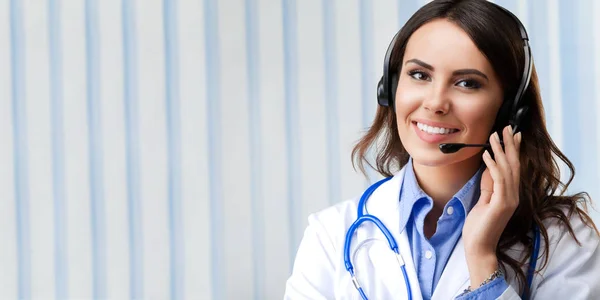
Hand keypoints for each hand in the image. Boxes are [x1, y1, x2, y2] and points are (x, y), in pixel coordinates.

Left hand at [462, 125, 521, 285]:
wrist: (479, 247)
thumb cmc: (479, 226)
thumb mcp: (483, 201)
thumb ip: (488, 186)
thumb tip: (488, 168)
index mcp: (509, 194)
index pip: (513, 168)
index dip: (514, 150)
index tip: (513, 134)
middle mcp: (513, 195)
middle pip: (514, 165)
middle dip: (510, 145)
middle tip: (507, 127)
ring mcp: (509, 200)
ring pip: (507, 169)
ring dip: (501, 150)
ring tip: (494, 135)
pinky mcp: (501, 204)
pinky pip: (498, 180)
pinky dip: (492, 165)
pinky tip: (486, 154)